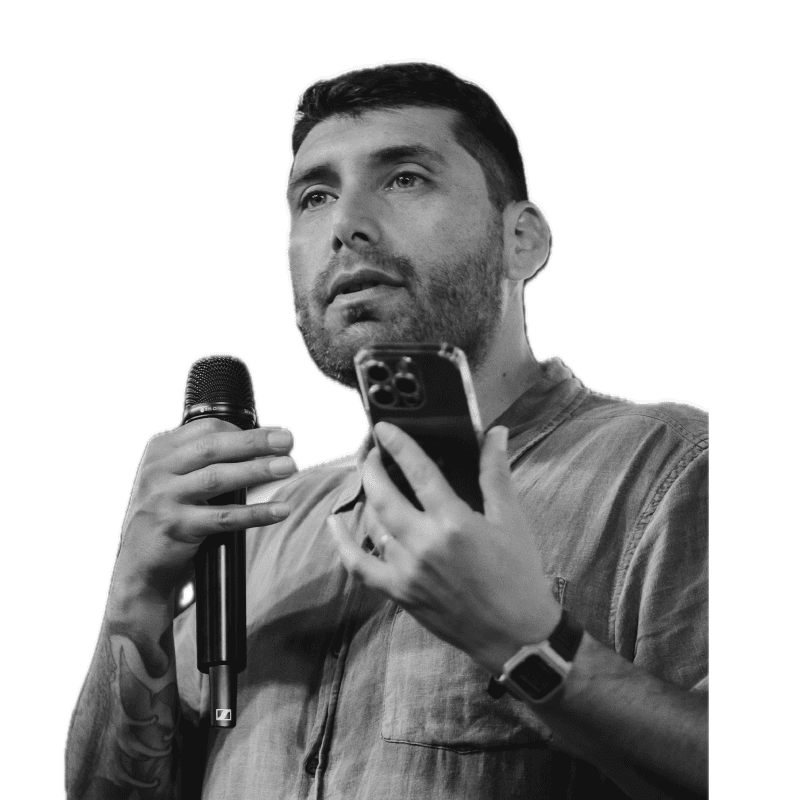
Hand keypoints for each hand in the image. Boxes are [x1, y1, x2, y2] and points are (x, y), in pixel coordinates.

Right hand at [115, 419, 297, 598]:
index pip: (206, 429)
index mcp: (160, 451)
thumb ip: (205, 461)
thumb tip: (262, 450)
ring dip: (257, 471)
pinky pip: (223, 518)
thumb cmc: (166, 516)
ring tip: (288, 468)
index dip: (244, 430)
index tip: (274, 435)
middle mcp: (158, 470)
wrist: (138, 565)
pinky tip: (279, 510)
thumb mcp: (175, 479)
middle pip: (213, 447)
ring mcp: (164, 498)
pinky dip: (255, 513)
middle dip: (255, 442)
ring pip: (218, 478)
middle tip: (287, 441)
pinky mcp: (175, 527)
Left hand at [330, 422, 560, 674]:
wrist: (515, 635)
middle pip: (383, 495)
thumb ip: (496, 473)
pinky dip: (343, 544)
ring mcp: (406, 570)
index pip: (417, 471)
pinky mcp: (398, 592)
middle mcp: (423, 544)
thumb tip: (495, 432)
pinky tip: (335, 523)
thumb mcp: (511, 520)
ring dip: (370, 498)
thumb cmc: (518, 574)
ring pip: (373, 524)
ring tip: (372, 480)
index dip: (398, 444)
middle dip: (372, 467)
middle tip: (372, 451)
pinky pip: (359, 565)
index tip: (383, 427)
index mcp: (453, 522)